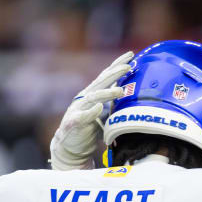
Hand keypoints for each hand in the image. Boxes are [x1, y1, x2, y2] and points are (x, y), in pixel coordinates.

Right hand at [50, 51, 133, 169]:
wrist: (70, 147)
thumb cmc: (90, 129)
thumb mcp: (105, 113)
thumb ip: (113, 102)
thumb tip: (131, 91)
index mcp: (94, 94)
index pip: (107, 76)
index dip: (117, 64)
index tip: (131, 55)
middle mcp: (85, 98)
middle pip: (101, 82)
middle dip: (115, 73)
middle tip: (129, 66)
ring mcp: (79, 109)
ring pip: (94, 97)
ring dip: (107, 93)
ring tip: (120, 91)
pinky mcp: (74, 122)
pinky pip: (83, 116)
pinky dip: (91, 112)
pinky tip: (99, 107)